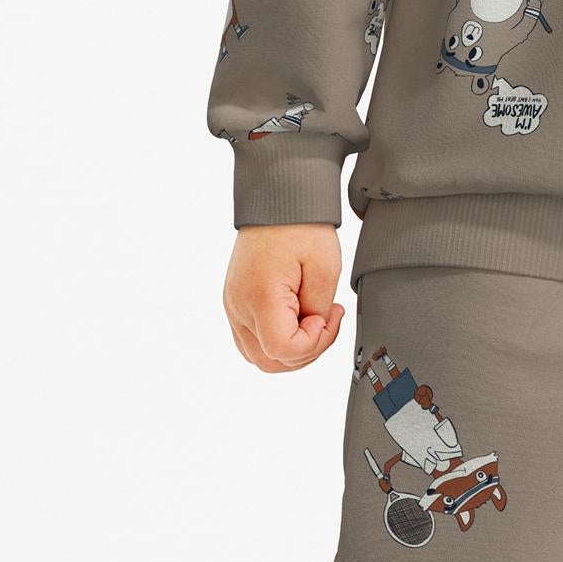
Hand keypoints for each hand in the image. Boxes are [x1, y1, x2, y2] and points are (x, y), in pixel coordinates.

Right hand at [223, 223, 344, 371]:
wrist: (276, 200)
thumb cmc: (300, 227)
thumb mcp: (325, 268)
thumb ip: (318, 310)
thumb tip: (312, 331)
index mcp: (260, 297)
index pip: (283, 350)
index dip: (314, 343)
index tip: (329, 315)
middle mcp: (238, 306)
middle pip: (269, 362)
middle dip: (306, 351)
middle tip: (326, 319)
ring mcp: (233, 306)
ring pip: (259, 356)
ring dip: (291, 349)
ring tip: (312, 318)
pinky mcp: (235, 303)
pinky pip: (252, 340)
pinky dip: (276, 340)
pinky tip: (297, 318)